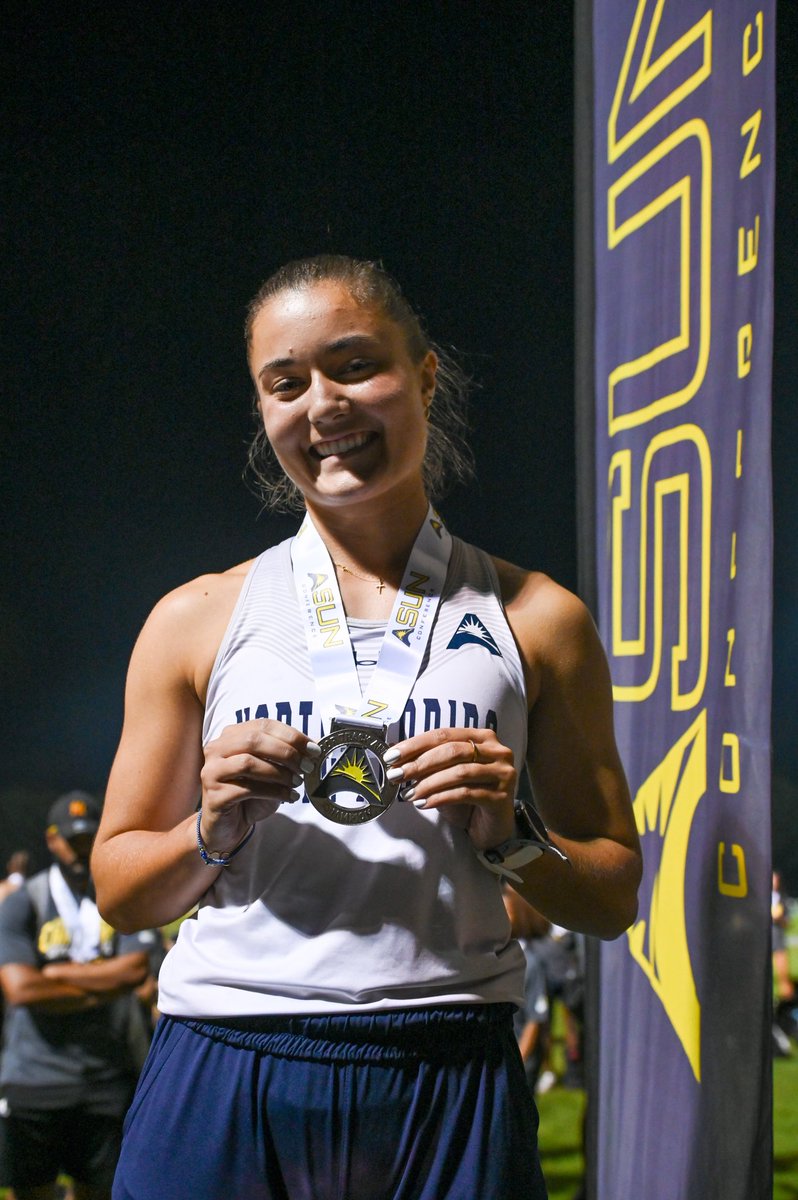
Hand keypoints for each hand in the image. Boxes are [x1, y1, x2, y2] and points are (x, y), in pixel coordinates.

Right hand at [199, 719, 320, 853]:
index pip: (264, 725)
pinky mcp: (213, 796)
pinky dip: (273, 792)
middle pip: (254, 740)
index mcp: (231, 735)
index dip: (292, 736)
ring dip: (279, 773)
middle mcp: (217, 749)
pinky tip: (289, 797)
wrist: (228, 825)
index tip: (313, 749)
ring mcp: (211, 772)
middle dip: (286, 752)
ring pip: (248, 763)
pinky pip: (246, 789)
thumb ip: (286, 754)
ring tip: (298, 782)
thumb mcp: (271, 770)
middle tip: (307, 766)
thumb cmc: (250, 794)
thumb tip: (312, 746)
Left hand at [383, 727, 516, 850]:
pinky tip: (423, 804)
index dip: (415, 744)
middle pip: (452, 751)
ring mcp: (503, 773)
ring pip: (459, 772)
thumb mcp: (446, 774)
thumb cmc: (467, 797)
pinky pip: (465, 794)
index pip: (444, 734)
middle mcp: (497, 751)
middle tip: (396, 774)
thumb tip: (396, 755)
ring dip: (428, 783)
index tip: (392, 756)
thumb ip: (429, 762)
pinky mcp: (501, 797)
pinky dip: (440, 798)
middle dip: (419, 763)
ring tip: (408, 794)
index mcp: (483, 737)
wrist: (492, 827)